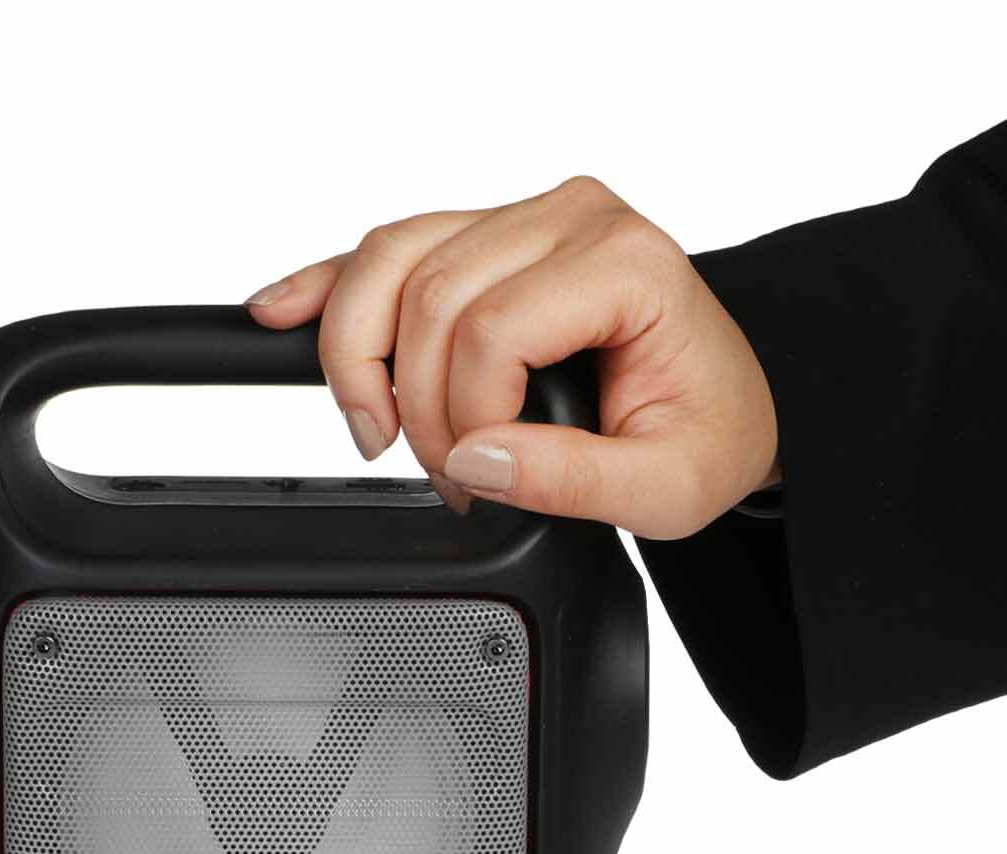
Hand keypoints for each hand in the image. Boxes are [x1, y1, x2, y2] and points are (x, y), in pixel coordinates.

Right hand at [245, 177, 778, 538]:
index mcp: (624, 262)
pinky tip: (278, 310)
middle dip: (414, 405)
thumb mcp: (668, 485)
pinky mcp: (484, 234)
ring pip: (386, 260)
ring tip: (374, 427)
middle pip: (427, 296)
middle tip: (447, 473)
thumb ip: (575, 479)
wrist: (728, 395)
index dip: (463, 421)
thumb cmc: (707, 428)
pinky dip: (328, 284)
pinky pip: (385, 248)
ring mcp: (522, 216)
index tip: (482, 479)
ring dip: (355, 353)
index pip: (491, 332)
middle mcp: (570, 216)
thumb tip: (476, 459)